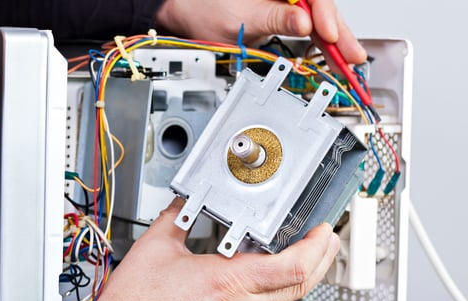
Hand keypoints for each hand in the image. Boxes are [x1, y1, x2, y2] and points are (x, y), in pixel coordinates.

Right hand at [93, 197, 339, 300]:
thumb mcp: (155, 246)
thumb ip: (179, 216)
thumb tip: (187, 203)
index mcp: (228, 283)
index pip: (295, 267)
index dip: (318, 247)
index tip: (323, 233)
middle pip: (298, 287)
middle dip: (315, 261)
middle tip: (318, 243)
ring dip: (279, 286)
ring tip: (267, 267)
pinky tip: (236, 298)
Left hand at [155, 0, 366, 64]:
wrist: (183, 14)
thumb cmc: (203, 9)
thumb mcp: (241, 19)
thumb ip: (275, 19)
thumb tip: (305, 22)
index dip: (326, 15)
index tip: (328, 34)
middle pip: (321, 7)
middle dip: (338, 32)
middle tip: (353, 57)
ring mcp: (284, 1)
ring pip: (317, 17)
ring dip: (332, 40)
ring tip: (348, 60)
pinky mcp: (281, 13)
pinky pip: (307, 24)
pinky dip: (318, 41)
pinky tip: (329, 53)